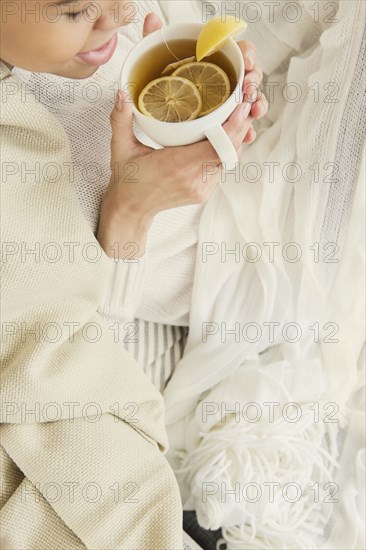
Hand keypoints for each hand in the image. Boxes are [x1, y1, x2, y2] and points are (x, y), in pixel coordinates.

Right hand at [97, 15, 266, 259]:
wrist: (132, 209)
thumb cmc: (127, 179)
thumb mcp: (120, 148)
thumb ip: (120, 119)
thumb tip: (121, 92)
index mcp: (177, 166)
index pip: (217, 147)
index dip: (233, 127)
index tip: (240, 106)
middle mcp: (194, 180)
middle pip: (230, 152)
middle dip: (240, 128)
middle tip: (243, 103)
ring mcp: (201, 188)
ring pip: (229, 161)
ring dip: (235, 139)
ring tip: (237, 115)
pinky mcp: (204, 193)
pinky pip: (222, 168)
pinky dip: (226, 151)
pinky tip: (225, 135)